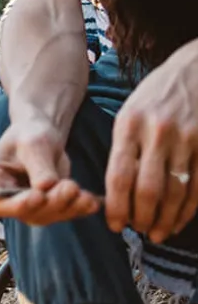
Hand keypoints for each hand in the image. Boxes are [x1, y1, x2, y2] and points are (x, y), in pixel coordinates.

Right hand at [0, 118, 99, 225]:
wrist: (42, 135)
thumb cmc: (30, 133)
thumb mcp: (33, 144)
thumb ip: (38, 167)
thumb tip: (45, 189)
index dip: (14, 204)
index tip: (37, 196)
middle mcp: (3, 196)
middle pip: (23, 212)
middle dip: (50, 203)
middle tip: (70, 187)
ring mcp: (24, 205)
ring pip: (45, 216)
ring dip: (67, 207)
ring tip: (84, 194)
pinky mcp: (45, 208)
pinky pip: (61, 213)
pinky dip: (78, 209)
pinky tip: (92, 202)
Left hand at [106, 52, 197, 241]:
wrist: (196, 69)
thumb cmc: (156, 95)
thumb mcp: (131, 111)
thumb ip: (124, 146)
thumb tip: (116, 188)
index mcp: (129, 123)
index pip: (118, 174)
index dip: (116, 205)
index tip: (113, 224)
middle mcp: (157, 133)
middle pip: (148, 189)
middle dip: (141, 217)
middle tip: (137, 231)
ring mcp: (186, 140)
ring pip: (175, 192)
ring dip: (165, 219)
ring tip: (157, 233)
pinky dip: (188, 209)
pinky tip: (179, 221)